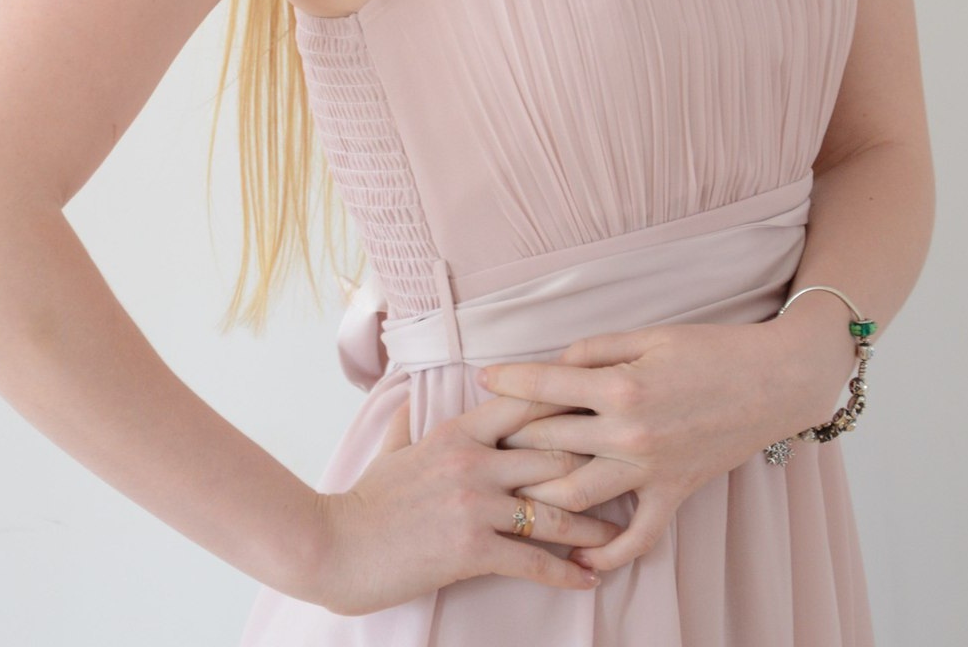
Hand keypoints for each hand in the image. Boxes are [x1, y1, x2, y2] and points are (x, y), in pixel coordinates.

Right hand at [311, 391, 614, 614]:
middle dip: (596, 461)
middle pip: (553, 452)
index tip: (603, 402)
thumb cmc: (365, 498)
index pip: (525, 405)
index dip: (567, 402)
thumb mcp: (392, 447)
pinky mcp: (471, 550)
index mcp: (457, 431)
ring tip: (622, 532)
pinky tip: (589, 578)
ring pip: (553, 509)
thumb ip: (412, 418)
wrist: (334, 545)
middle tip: (634, 464)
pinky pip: (532, 560)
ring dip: (593, 524)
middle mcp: (473, 461)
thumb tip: (414, 389)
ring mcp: (474, 505)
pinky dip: (566, 571)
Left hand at [476, 319, 830, 575]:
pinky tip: (578, 556)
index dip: (508, 380)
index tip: (482, 378)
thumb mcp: (646, 335)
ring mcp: (651, 469)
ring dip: (539, 496)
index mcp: (619, 384)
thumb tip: (555, 364)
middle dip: (511, 439)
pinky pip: (637, 537)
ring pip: (577, 495)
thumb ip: (594, 350)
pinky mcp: (674, 494)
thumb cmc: (709, 349)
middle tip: (482, 441)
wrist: (772, 381)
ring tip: (510, 494)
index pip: (546, 384)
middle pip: (550, 441)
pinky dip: (607, 553)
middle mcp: (629, 432)